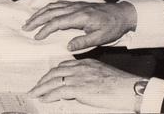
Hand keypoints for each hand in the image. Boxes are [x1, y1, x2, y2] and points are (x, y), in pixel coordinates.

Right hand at [21, 0, 136, 50]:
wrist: (121, 13)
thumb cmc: (112, 27)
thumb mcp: (100, 38)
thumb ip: (83, 42)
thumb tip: (67, 47)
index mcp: (80, 17)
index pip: (57, 22)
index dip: (45, 30)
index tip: (37, 37)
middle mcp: (74, 8)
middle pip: (50, 12)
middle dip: (36, 19)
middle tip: (25, 27)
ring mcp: (74, 5)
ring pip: (52, 7)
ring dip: (39, 13)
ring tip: (29, 20)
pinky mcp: (76, 4)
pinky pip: (57, 4)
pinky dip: (47, 8)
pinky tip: (43, 12)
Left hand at [28, 59, 142, 110]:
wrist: (129, 88)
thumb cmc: (121, 85)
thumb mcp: (102, 76)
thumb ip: (89, 78)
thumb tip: (82, 88)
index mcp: (85, 64)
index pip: (63, 66)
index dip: (53, 73)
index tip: (47, 79)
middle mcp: (79, 68)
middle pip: (54, 72)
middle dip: (43, 80)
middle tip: (36, 87)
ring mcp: (78, 77)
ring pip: (53, 81)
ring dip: (41, 88)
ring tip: (34, 94)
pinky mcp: (78, 88)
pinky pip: (58, 91)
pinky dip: (49, 95)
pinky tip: (44, 99)